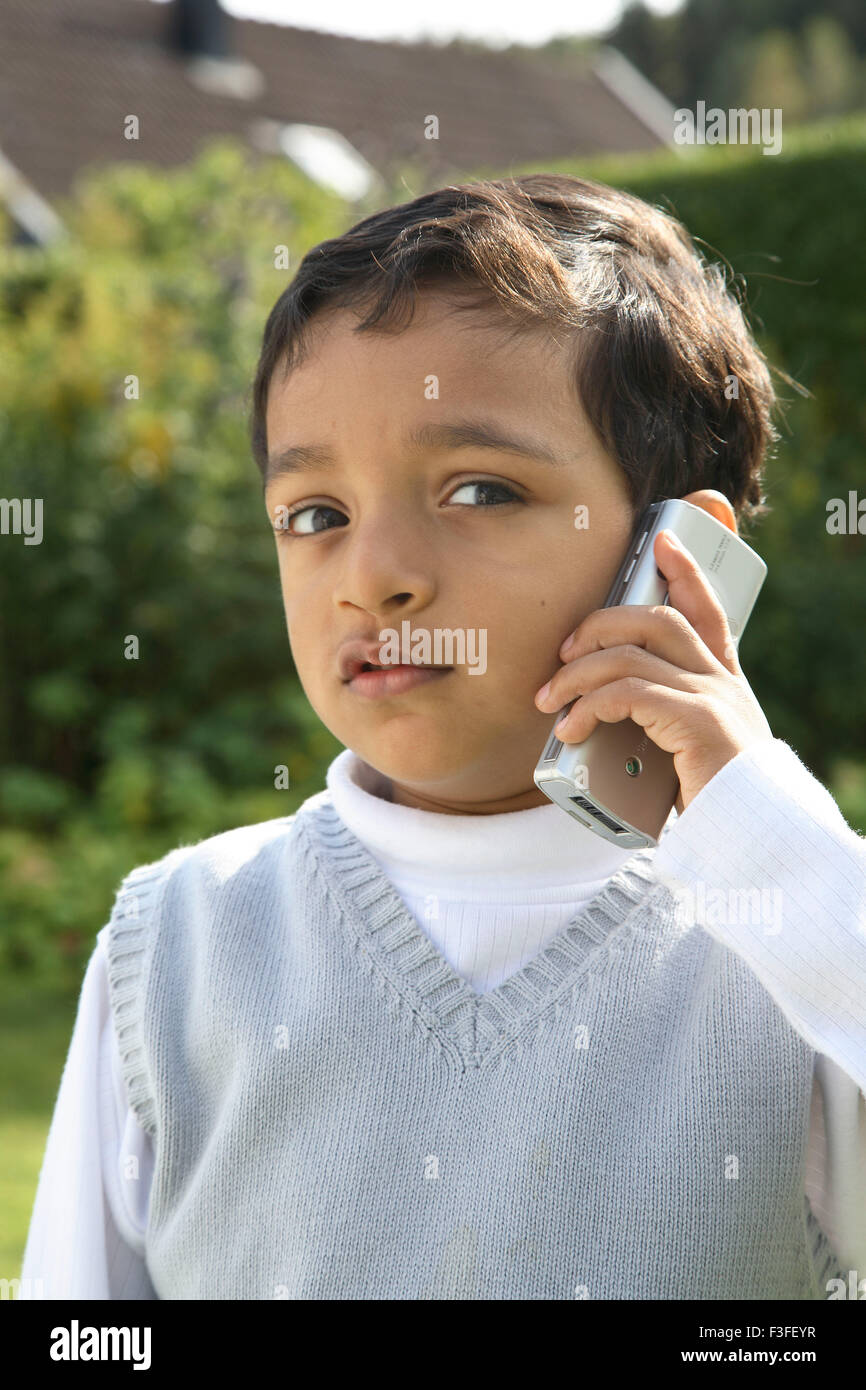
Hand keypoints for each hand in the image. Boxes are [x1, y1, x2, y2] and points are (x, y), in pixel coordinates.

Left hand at [533, 529, 772, 814]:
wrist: (755, 840)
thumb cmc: (716, 805)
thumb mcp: (691, 755)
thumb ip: (665, 729)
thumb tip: (610, 721)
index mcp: (724, 685)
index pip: (708, 612)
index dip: (685, 571)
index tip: (661, 542)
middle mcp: (722, 683)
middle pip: (657, 619)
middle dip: (600, 623)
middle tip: (563, 652)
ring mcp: (711, 699)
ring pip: (632, 654)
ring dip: (577, 674)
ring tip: (548, 701)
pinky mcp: (697, 722)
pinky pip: (628, 694)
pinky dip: (588, 706)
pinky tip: (571, 729)